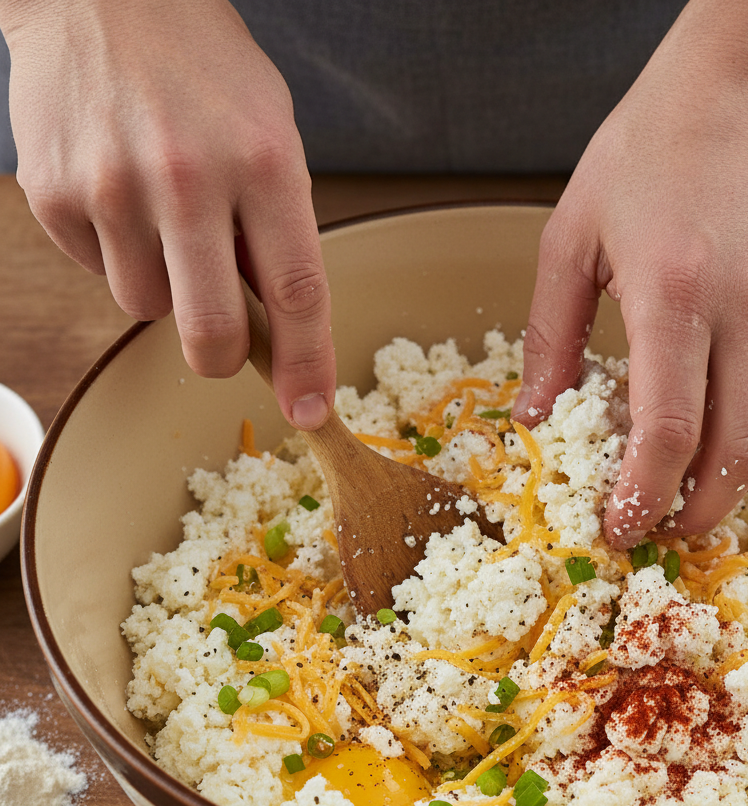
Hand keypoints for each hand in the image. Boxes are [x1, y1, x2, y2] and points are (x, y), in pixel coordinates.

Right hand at [2, 0, 333, 428]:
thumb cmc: (204, 70)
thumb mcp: (271, 134)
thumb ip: (278, 227)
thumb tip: (273, 324)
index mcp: (263, 163)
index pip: (297, 293)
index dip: (307, 365)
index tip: (311, 412)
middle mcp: (188, 178)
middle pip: (210, 331)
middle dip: (221, 359)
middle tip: (223, 346)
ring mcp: (113, 187)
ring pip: (145, 310)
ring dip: (163, 288)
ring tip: (163, 218)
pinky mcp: (55, 193)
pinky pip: (97, 272)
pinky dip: (117, 254)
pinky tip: (120, 195)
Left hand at [513, 0, 747, 547]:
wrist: (747, 85)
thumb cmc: (647, 150)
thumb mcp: (571, 236)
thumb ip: (550, 338)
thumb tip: (532, 419)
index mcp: (675, 291)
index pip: (669, 431)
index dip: (644, 496)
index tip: (621, 528)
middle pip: (737, 454)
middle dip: (695, 511)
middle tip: (658, 528)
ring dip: (736, 486)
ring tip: (689, 495)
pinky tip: (727, 441)